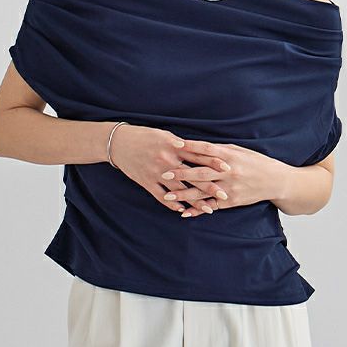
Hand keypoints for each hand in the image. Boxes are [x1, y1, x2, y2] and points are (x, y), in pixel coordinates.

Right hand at [107, 125, 223, 215]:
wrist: (118, 143)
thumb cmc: (144, 136)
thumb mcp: (164, 135)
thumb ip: (181, 143)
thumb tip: (199, 149)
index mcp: (173, 145)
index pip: (198, 154)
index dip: (214, 162)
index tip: (228, 168)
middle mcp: (167, 160)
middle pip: (192, 175)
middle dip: (209, 186)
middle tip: (225, 195)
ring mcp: (157, 173)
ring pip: (179, 190)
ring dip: (195, 201)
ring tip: (209, 209)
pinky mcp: (147, 182)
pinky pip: (161, 197)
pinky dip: (173, 205)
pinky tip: (184, 211)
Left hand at [160, 139, 290, 217]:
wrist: (275, 181)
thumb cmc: (256, 162)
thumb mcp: (239, 151)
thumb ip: (219, 150)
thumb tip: (198, 146)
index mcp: (230, 156)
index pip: (206, 150)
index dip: (190, 147)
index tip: (174, 145)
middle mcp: (229, 172)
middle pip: (201, 172)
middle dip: (181, 173)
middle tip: (163, 172)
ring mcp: (229, 188)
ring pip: (203, 191)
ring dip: (184, 194)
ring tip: (167, 195)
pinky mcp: (231, 201)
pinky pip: (211, 206)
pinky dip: (197, 210)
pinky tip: (184, 212)